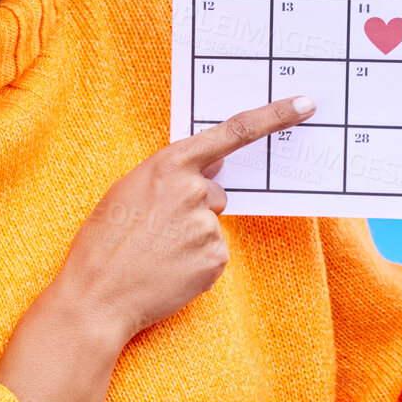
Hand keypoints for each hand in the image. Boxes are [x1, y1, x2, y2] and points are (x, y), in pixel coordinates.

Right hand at [58, 95, 317, 345]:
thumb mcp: (128, 190)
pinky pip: (213, 254)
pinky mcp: (215, 259)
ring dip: (190, 239)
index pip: (233, 132)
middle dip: (193, 208)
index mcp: (168, 165)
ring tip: (154, 254)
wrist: (96, 296)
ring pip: (211, 225)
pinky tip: (168, 271)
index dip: (274, 117)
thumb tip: (210, 169)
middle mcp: (194, 191)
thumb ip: (171, 174)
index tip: (305, 105)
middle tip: (154, 230)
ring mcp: (207, 226)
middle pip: (215, 191)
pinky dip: (195, 263)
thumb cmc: (104, 242)